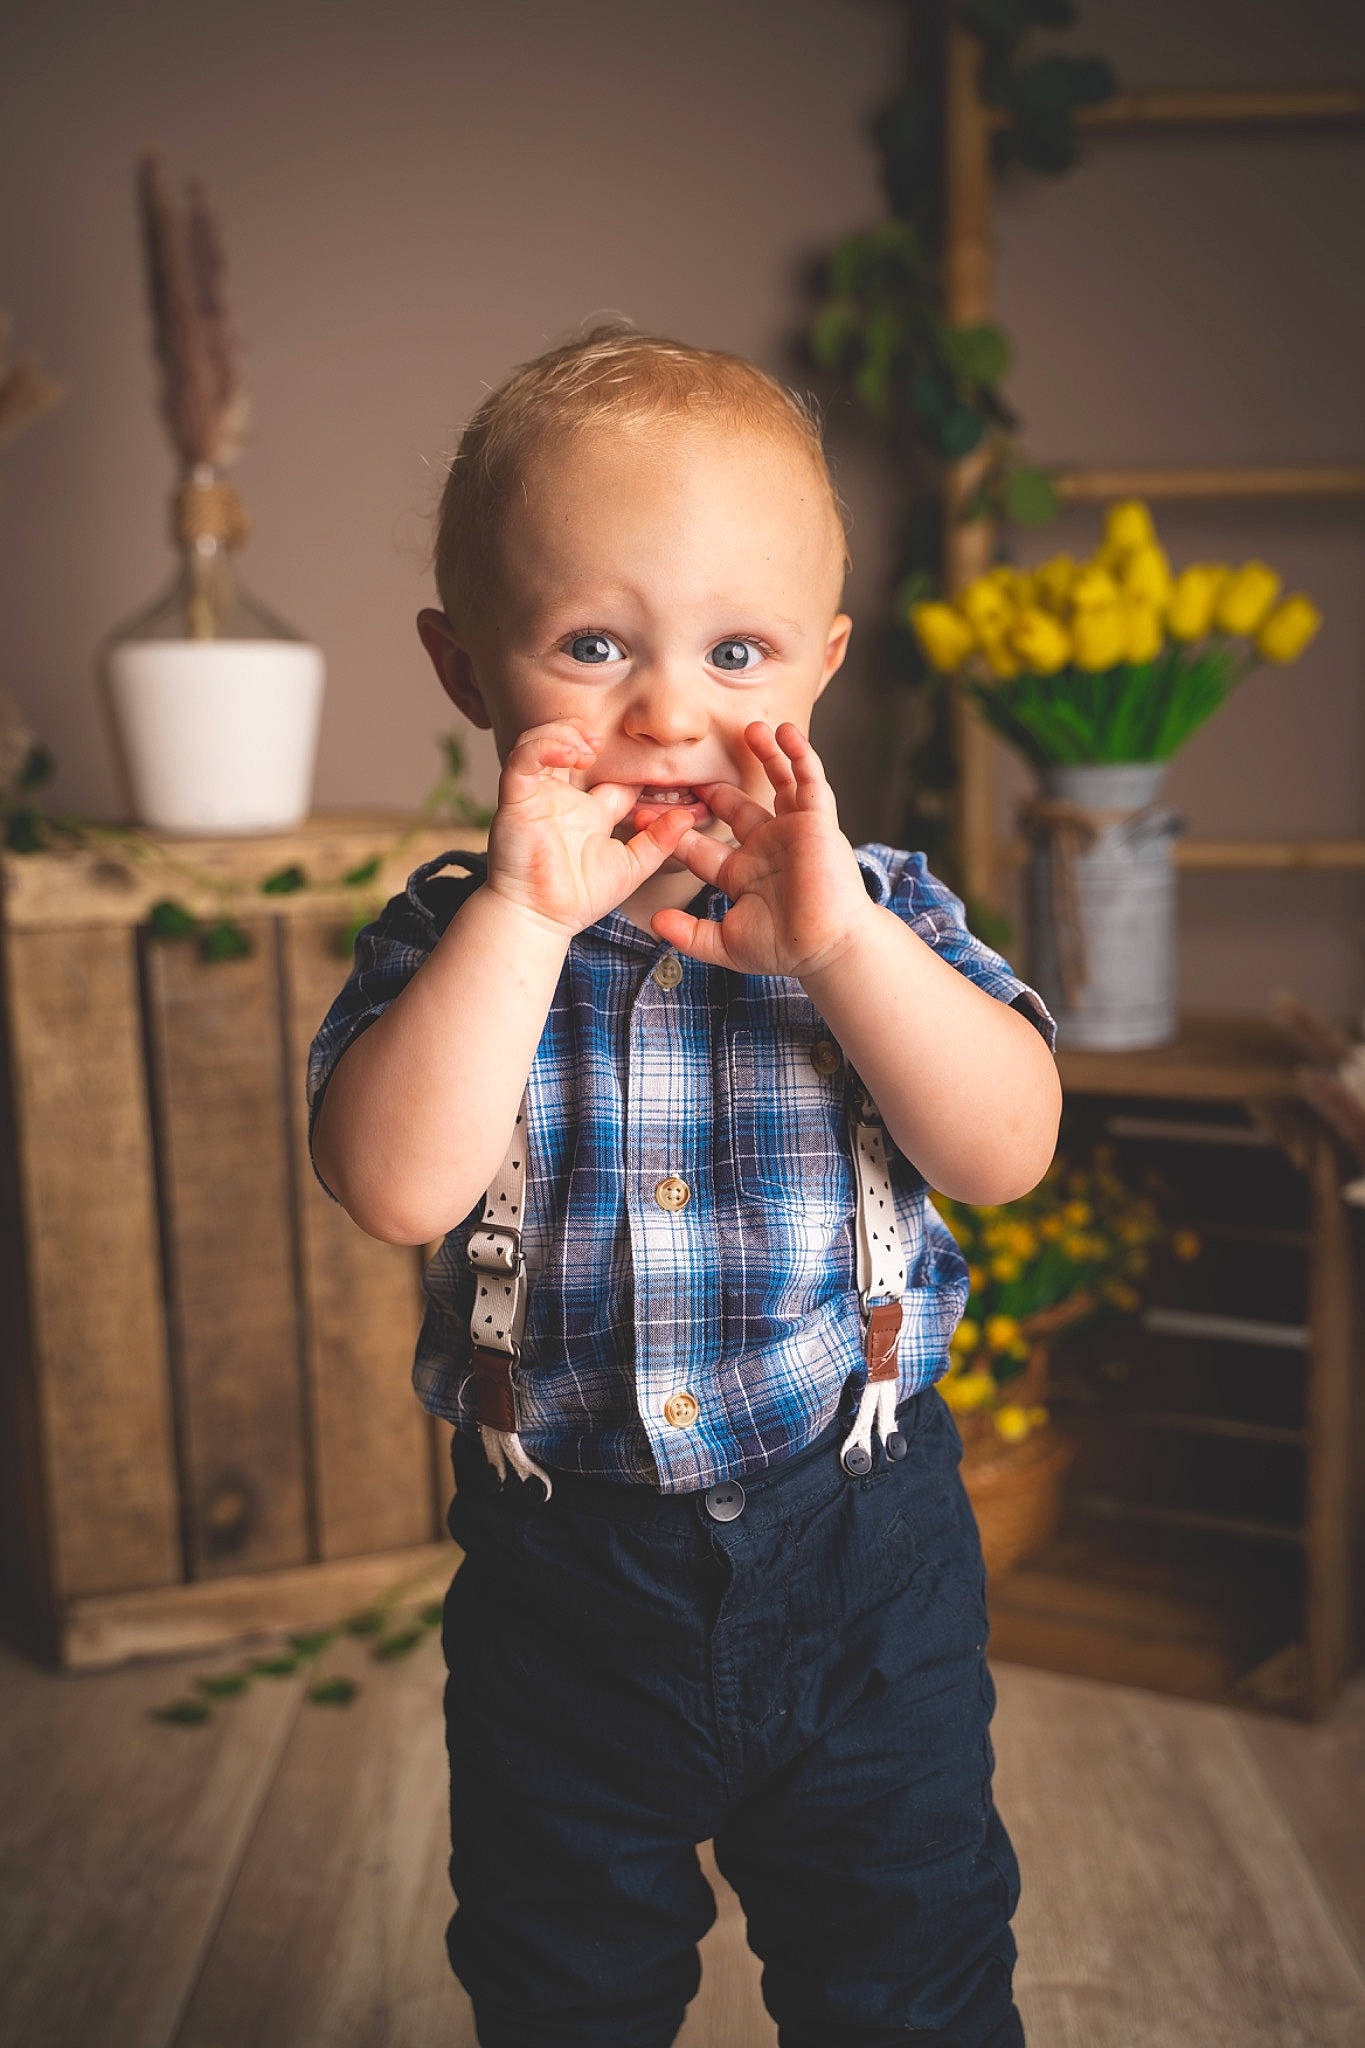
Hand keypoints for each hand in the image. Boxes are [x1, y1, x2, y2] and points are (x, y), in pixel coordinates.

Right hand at [484, 717, 693, 937]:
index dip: (629, 761)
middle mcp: (562, 799)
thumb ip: (658, 841)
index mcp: (589, 812)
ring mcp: (538, 796)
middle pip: (569, 745)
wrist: (543, 918)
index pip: (609, 773)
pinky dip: (544, 747)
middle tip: (603, 742)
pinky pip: (522, 759)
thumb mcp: (631, 867)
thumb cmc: (580, 898)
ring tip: (588, 746)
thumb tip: (687, 817)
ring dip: (565, 733)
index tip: (653, 760)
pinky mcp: (516, 799)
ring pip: (541, 741)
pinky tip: (570, 754)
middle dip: (584, 734)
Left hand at [651, 720, 873, 978]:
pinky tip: (787, 732)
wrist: (827, 948)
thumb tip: (654, 922)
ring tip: (750, 729)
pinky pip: (809, 781)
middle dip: (711, 788)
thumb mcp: (726, 944)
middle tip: (686, 768)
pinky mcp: (818, 821)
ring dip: (766, 755)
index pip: (701, 845)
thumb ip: (690, 935)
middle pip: (735, 806)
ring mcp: (793, 830)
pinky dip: (800, 755)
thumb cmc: (783, 949)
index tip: (643, 815)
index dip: (674, 831)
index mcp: (743, 872)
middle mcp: (767, 846)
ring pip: (777, 783)